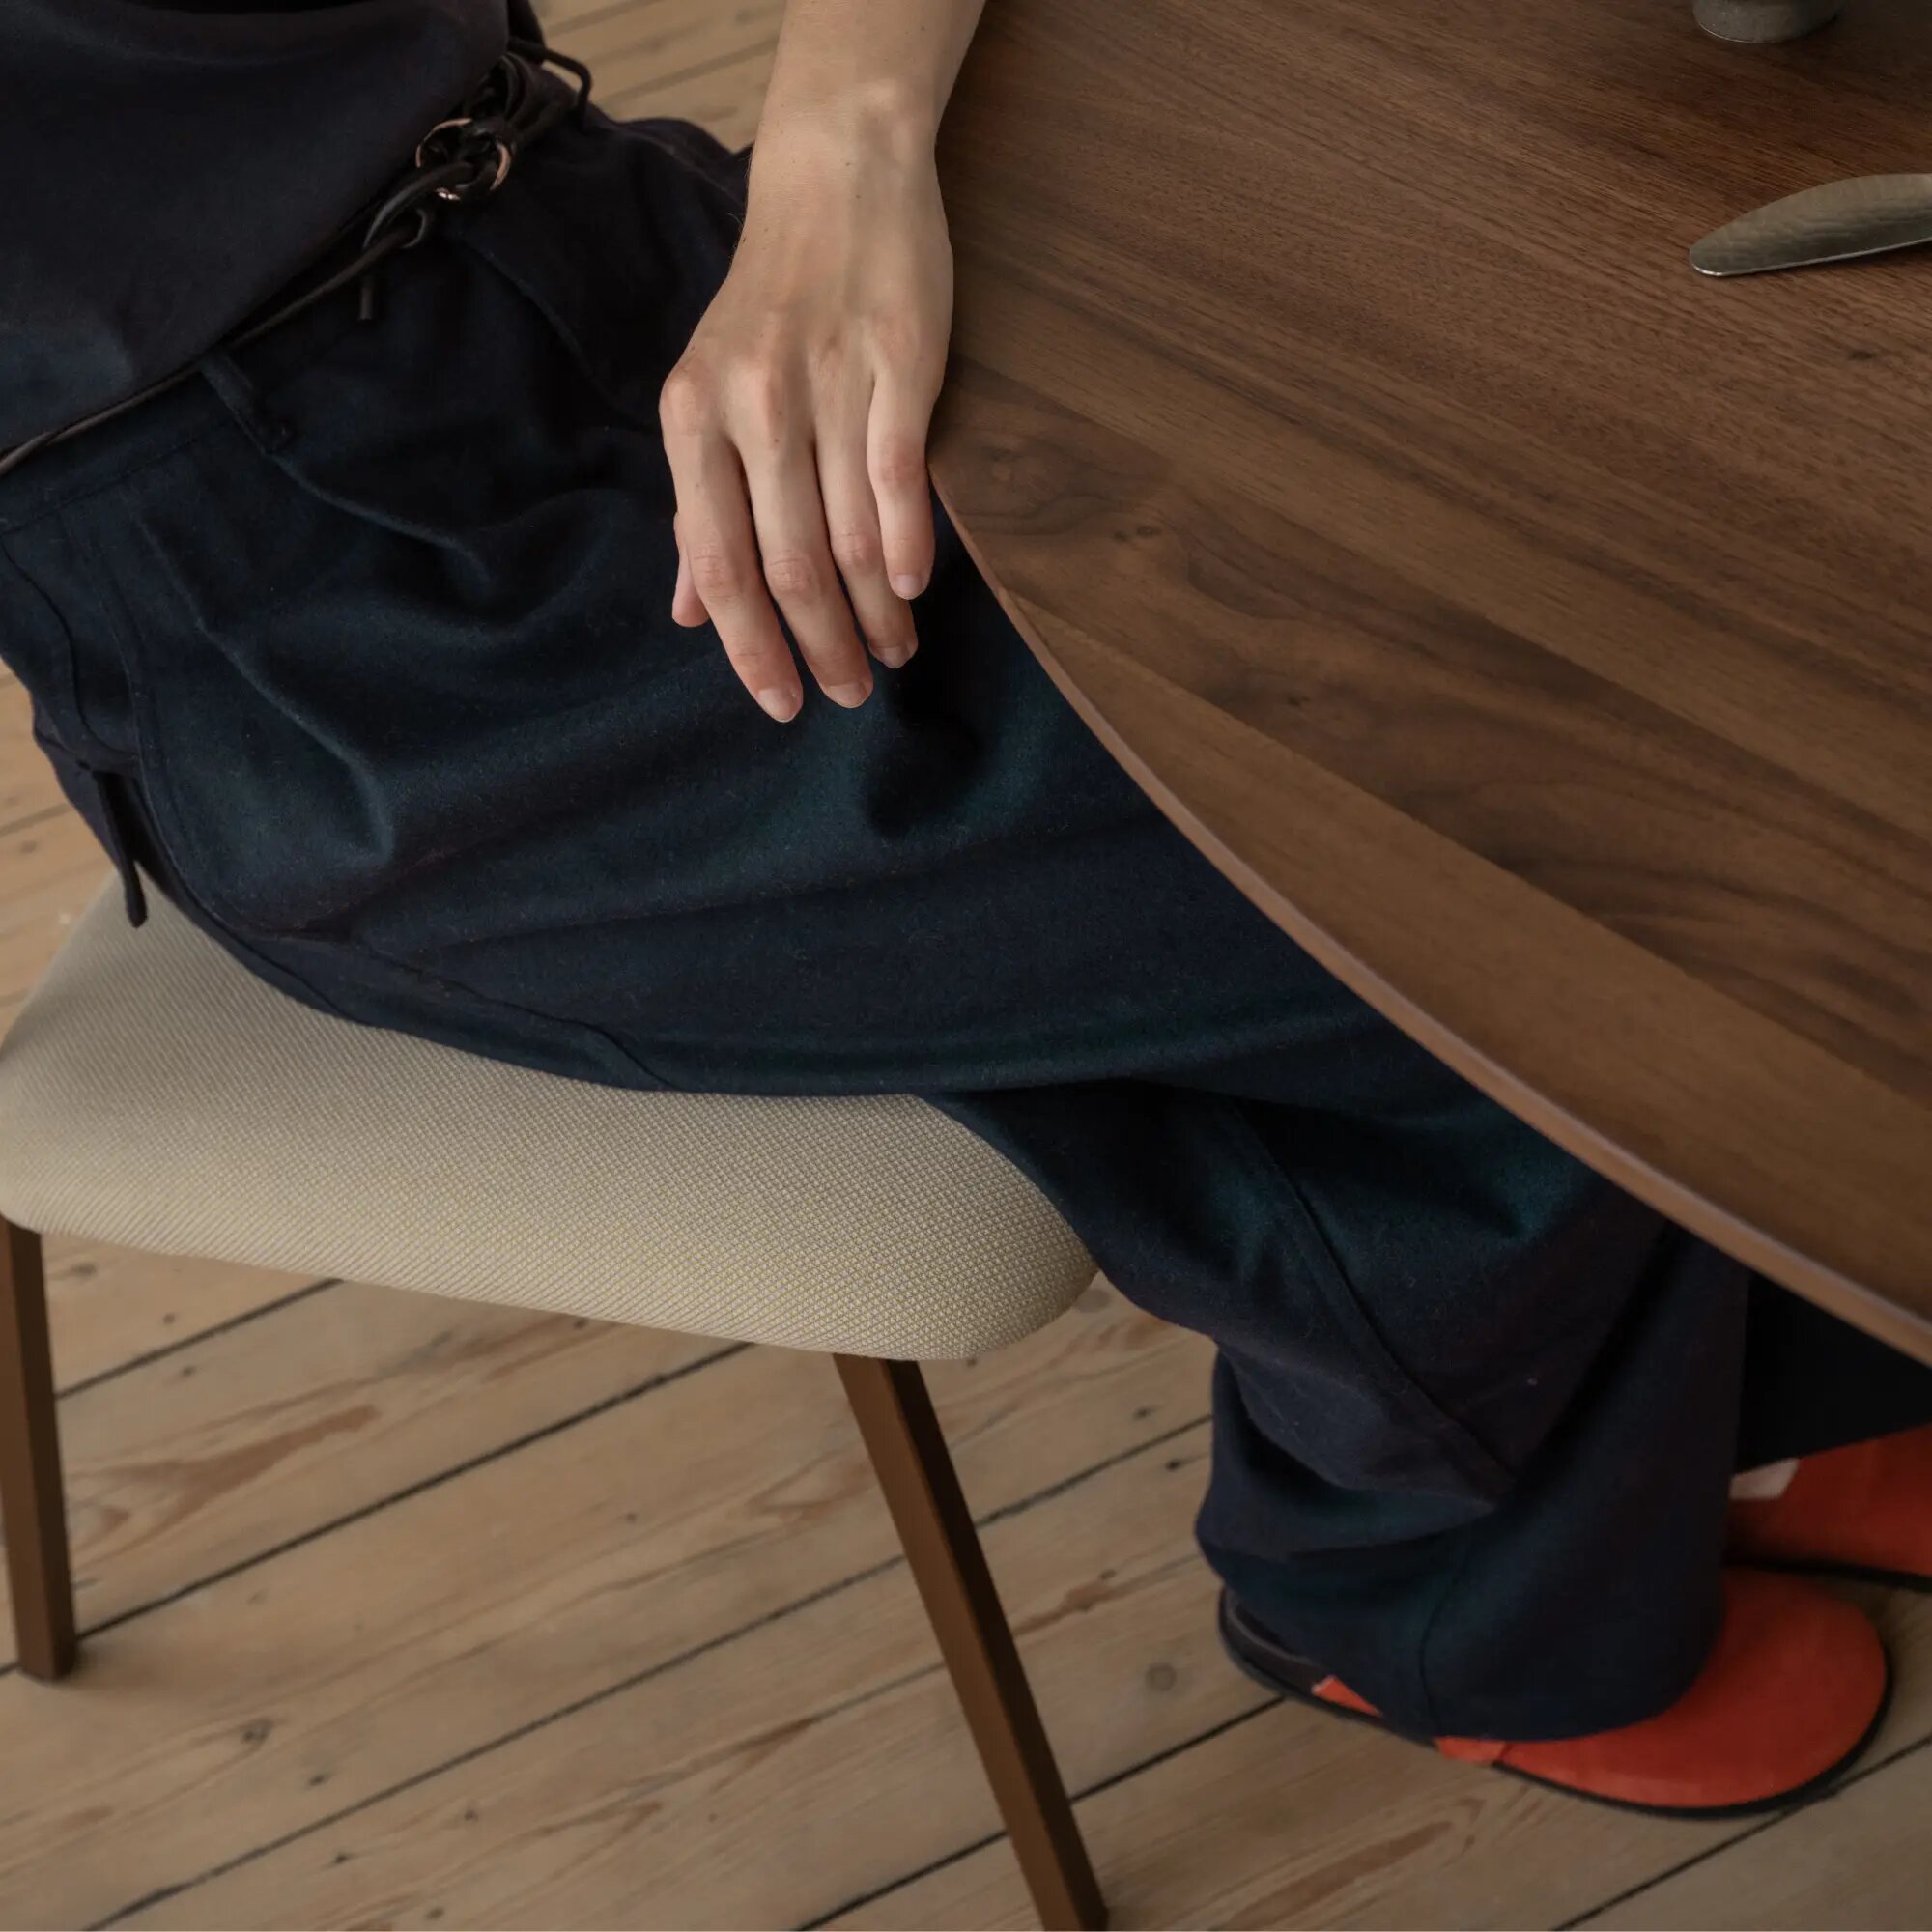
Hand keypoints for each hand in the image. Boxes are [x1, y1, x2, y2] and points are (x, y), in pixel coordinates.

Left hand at [659, 104, 953, 720]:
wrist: (834, 179)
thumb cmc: (769, 305)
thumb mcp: (709, 398)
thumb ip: (700, 506)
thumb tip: (687, 610)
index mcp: (692, 420)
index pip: (717, 565)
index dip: (750, 647)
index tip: (782, 706)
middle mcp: (750, 406)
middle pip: (786, 565)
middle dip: (821, 647)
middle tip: (853, 694)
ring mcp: (825, 384)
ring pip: (849, 535)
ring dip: (875, 612)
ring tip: (893, 652)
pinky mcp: (898, 364)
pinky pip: (899, 479)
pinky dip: (908, 546)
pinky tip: (914, 589)